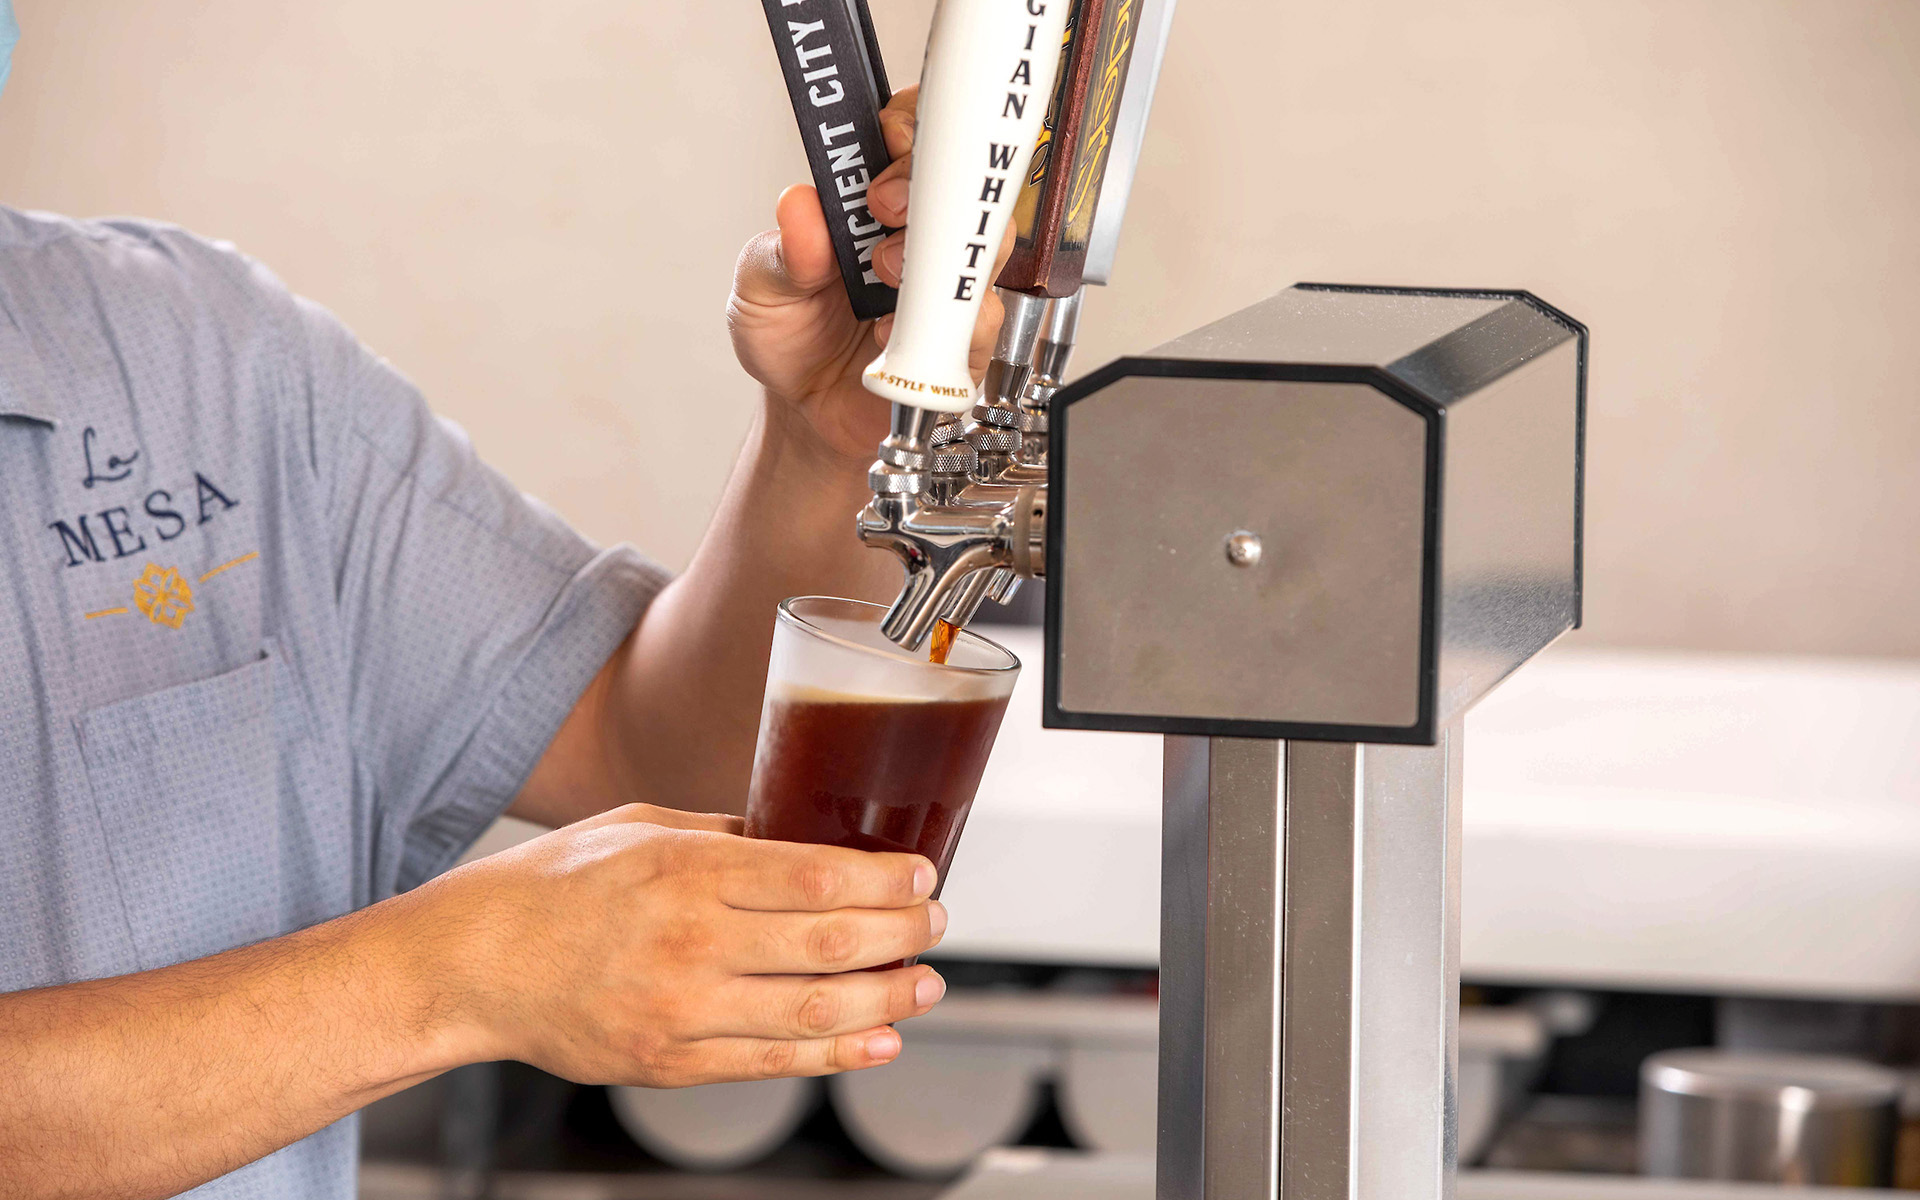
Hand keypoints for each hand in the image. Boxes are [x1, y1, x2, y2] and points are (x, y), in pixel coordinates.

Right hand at [434, 805, 947, 1087]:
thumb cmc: (557, 885)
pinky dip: (839, 1054)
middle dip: (902, 933)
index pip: (815, 874)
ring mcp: (681, 1009)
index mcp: (686, 870)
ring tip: (926, 983)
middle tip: (936, 923)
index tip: (922, 875)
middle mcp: (690, 940)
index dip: (885, 879)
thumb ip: (727, 833)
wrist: (475, 963)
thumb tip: (804, 831)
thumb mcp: (642, 826)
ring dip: (888, 997)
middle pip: (829, 941)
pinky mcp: (670, 1063)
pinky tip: (880, 1038)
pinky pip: (773, 1062)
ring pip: (814, 1010)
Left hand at [728, 85, 1019, 464]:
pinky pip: (979, 325)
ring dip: (937, 256)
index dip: (912, 130)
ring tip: (884, 277)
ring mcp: (948, 290)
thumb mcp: (760, 288)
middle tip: (882, 209)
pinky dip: (939, 327)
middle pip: (967, 185)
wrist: (804, 413)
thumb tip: (800, 207)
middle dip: (928, 187)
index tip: (884, 146)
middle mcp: (922, 240)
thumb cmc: (791, 338)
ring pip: (987, 249)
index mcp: (877, 204)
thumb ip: (780, 250)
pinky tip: (894, 336)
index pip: (918, 139)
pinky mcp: (961, 345)